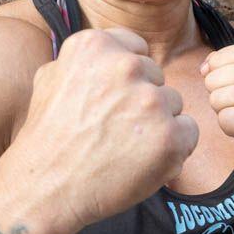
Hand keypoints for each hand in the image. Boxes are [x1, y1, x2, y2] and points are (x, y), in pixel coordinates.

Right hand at [9, 28, 198, 231]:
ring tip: (124, 147)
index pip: (137, 50)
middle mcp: (126, 67)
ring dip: (157, 124)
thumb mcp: (50, 78)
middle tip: (112, 129)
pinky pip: (188, 131)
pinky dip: (173, 148)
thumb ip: (84, 59)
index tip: (109, 101)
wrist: (45, 188)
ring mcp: (151, 101)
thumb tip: (110, 52)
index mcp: (96, 46)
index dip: (126, 79)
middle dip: (141, 101)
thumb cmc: (47, 137)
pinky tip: (143, 160)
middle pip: (156, 77)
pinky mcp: (170, 136)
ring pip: (173, 104)